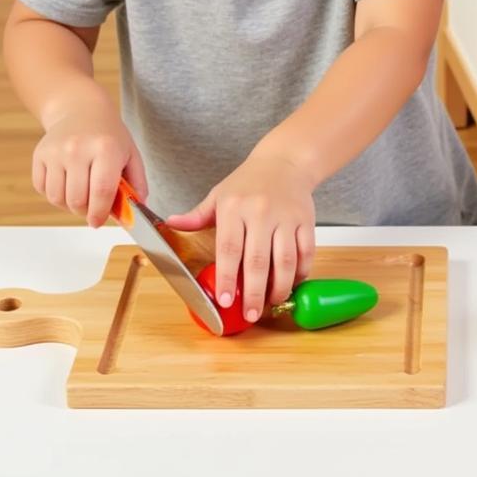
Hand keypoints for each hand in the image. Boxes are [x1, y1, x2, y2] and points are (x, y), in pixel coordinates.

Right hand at [32, 105, 146, 227]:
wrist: (82, 111)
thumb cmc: (109, 136)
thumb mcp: (131, 154)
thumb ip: (137, 183)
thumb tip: (139, 210)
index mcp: (105, 149)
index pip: (101, 191)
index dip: (100, 213)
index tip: (99, 222)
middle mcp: (77, 149)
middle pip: (77, 200)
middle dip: (86, 212)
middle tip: (93, 208)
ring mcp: (55, 152)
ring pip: (57, 198)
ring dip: (69, 206)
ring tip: (82, 196)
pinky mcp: (39, 155)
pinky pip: (43, 189)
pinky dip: (55, 195)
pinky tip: (68, 184)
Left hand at [166, 149, 315, 323]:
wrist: (286, 162)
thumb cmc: (250, 181)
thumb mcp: (219, 195)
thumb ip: (197, 215)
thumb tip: (169, 224)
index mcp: (235, 208)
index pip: (229, 248)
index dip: (228, 277)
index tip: (226, 301)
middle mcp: (261, 212)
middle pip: (258, 260)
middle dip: (255, 293)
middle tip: (251, 315)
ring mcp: (286, 217)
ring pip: (285, 260)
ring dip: (280, 287)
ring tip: (273, 303)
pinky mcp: (306, 221)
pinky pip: (306, 252)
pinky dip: (300, 272)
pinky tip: (292, 283)